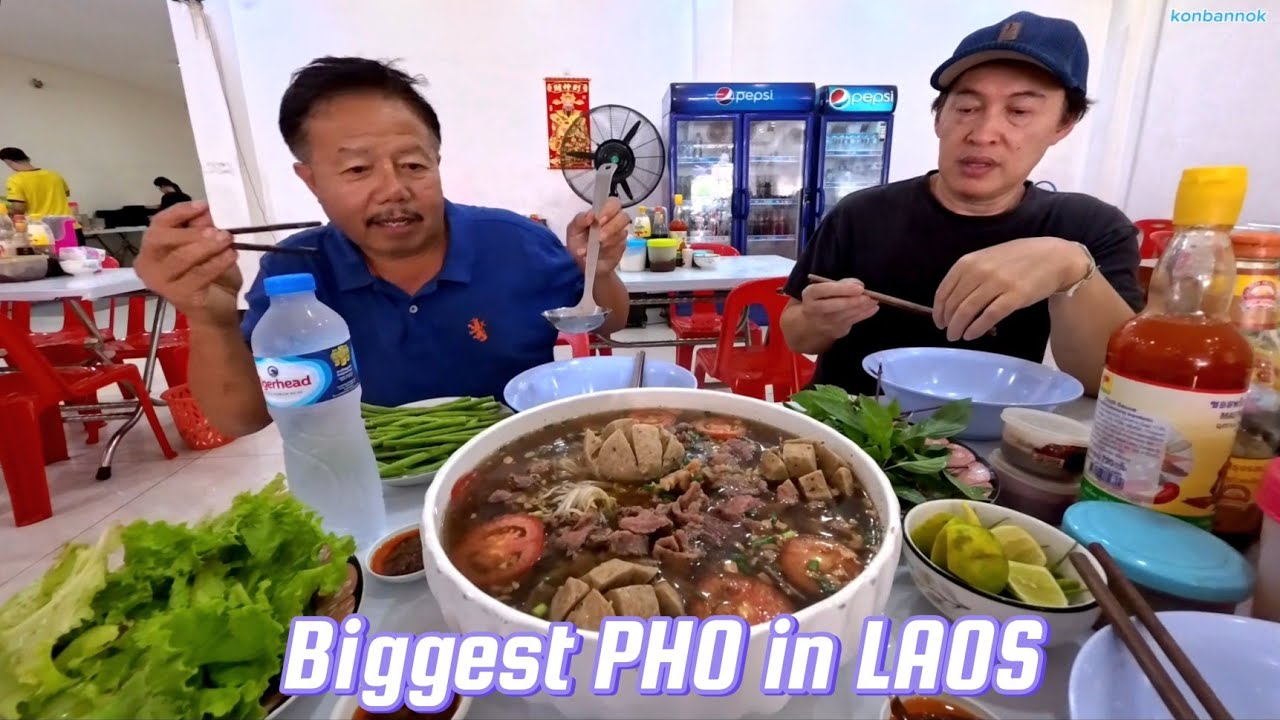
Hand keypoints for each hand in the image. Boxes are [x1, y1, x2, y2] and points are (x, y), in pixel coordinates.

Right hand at [133, 201, 241, 328]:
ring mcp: (160, 282)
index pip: (159, 223)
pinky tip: (231, 256)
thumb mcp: (208, 246)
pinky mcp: (179, 296)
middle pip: (160, 238)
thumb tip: (205, 210)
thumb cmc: (209, 275)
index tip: (204, 205)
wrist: (215, 311)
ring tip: (228, 240)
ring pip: (181, 257)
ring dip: (208, 246)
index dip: (180, 212)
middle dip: (192, 232)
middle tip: (218, 231)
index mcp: (151, 248)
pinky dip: (217, 263)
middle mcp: (147, 264)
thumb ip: (203, 228)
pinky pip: (198, 275)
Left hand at [566, 197, 630, 274]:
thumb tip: (591, 214)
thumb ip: (580, 220)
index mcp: (602, 212)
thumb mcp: (573, 230)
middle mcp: (614, 221)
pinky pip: (619, 248)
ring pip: (621, 234)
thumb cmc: (578, 242)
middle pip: (624, 217)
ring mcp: (620, 234)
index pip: (613, 203)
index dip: (609, 210)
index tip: (599, 220)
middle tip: (598, 238)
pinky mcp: (622, 248)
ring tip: (590, 250)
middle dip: (610, 228)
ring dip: (605, 243)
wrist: (582, 264)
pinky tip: (595, 256)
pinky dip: (605, 252)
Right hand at [800, 278, 879, 338]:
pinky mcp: (835, 331)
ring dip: (862, 308)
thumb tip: (859, 285)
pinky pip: (852, 322)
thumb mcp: (826, 287)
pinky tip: (874, 308)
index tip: (859, 288)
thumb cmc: (823, 299)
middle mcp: (814, 310)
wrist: (812, 323)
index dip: (841, 289)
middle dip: (853, 301)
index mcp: (809, 295)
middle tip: (868, 296)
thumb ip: (842, 283)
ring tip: (875, 300)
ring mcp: (824, 323)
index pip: (823, 290)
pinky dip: (864, 314)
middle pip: (834, 306)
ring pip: (845, 315)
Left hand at [933, 237, 1090, 340]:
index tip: (939, 321)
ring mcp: (997, 283)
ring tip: (956, 336)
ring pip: (968, 310)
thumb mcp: (987, 259)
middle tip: (948, 332)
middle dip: (948, 321)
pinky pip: (988, 316)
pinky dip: (976, 328)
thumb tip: (951, 301)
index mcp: (969, 261)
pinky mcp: (1014, 297)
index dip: (938, 309)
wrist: (1052, 257)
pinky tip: (971, 335)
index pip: (944, 290)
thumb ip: (969, 274)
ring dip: (958, 327)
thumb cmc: (1017, 258)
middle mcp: (980, 271)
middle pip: (954, 303)